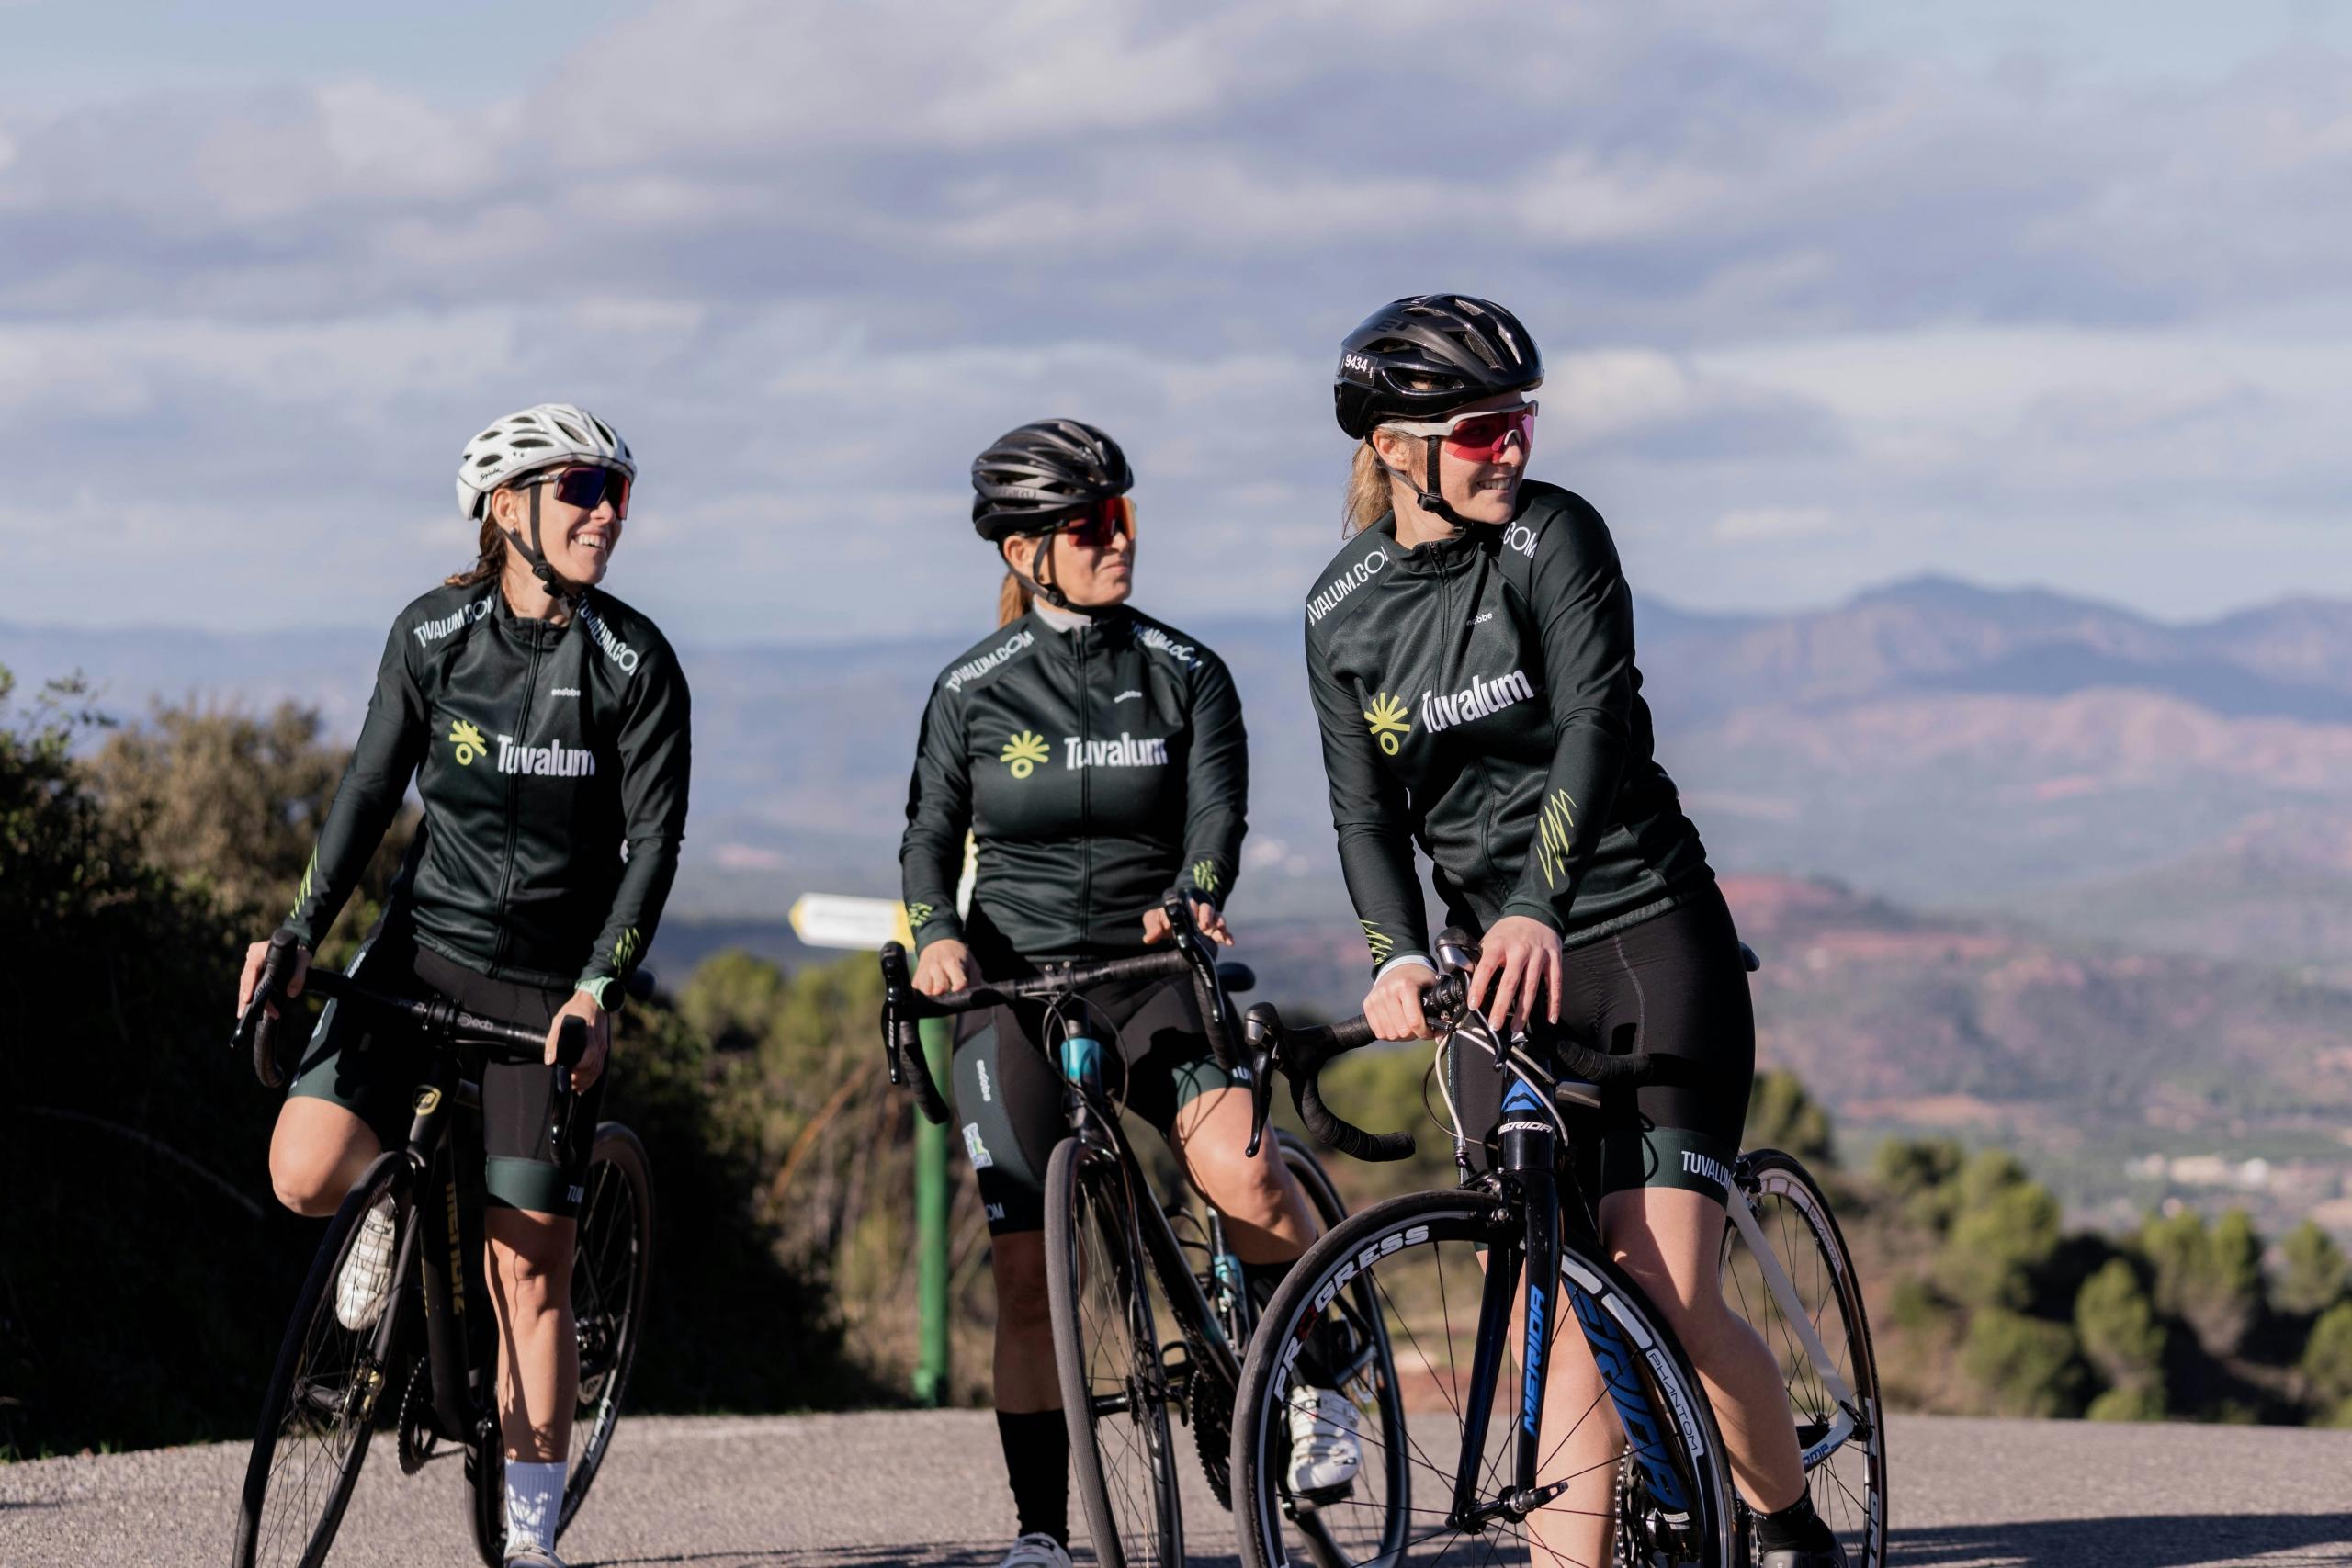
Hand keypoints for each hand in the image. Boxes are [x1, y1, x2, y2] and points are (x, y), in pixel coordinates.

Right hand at [237, 937, 310, 1017]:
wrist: (296, 947)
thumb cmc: (299, 952)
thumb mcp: (303, 960)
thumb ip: (299, 975)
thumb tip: (292, 993)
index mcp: (260, 950)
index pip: (252, 970)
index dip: (249, 985)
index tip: (247, 999)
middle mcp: (252, 956)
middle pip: (247, 980)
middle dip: (246, 998)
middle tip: (244, 1014)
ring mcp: (250, 963)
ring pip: (246, 984)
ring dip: (246, 1000)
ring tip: (245, 1015)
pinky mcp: (252, 970)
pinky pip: (249, 984)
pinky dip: (251, 995)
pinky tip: (250, 1008)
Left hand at [551, 988, 612, 1091]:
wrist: (594, 1001)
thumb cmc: (575, 1010)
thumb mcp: (559, 1021)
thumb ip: (553, 1041)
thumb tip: (550, 1061)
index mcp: (588, 1038)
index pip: (587, 1059)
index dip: (578, 1070)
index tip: (568, 1075)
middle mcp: (598, 1044)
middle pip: (593, 1069)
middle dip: (581, 1080)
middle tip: (570, 1085)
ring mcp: (603, 1046)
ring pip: (598, 1070)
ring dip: (587, 1081)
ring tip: (576, 1088)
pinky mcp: (603, 1048)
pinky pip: (600, 1066)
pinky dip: (593, 1077)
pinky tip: (585, 1083)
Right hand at [913, 939, 972, 996]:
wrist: (939, 942)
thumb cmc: (958, 957)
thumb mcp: (971, 964)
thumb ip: (975, 980)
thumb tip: (971, 996)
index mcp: (954, 963)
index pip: (957, 978)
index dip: (958, 985)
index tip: (956, 990)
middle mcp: (938, 966)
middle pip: (939, 985)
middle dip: (942, 991)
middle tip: (945, 991)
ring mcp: (925, 970)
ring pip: (925, 988)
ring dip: (930, 993)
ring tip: (936, 993)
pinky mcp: (917, 974)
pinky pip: (916, 987)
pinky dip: (922, 991)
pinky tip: (929, 989)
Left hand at [1142, 896, 1235, 948]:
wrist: (1172, 928)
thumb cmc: (1163, 920)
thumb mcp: (1154, 919)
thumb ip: (1151, 926)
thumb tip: (1149, 938)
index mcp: (1184, 906)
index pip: (1189, 904)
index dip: (1189, 908)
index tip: (1188, 916)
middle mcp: (1198, 912)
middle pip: (1206, 909)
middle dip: (1206, 915)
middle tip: (1203, 925)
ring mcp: (1207, 923)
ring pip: (1217, 918)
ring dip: (1218, 923)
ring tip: (1217, 930)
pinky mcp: (1214, 934)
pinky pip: (1223, 933)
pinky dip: (1227, 936)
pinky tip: (1230, 942)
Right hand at [1364, 961, 1435, 1041]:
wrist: (1398, 965)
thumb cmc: (1418, 978)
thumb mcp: (1433, 988)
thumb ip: (1440, 1012)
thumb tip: (1440, 1039)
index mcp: (1405, 986)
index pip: (1414, 1021)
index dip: (1425, 1032)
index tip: (1430, 1032)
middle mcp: (1387, 992)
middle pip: (1402, 1031)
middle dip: (1414, 1034)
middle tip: (1418, 1026)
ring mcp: (1375, 999)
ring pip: (1390, 1034)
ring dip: (1401, 1035)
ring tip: (1407, 1025)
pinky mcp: (1368, 1004)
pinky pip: (1379, 1032)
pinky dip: (1389, 1033)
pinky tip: (1396, 1025)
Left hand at [1467, 915, 1562, 1035]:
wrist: (1536, 911)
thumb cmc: (1509, 931)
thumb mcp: (1490, 938)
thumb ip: (1482, 957)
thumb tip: (1468, 979)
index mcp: (1499, 945)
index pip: (1486, 968)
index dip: (1479, 987)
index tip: (1473, 1005)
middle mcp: (1519, 950)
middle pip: (1510, 982)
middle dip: (1502, 1006)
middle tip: (1495, 1025)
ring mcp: (1539, 955)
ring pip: (1531, 987)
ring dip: (1524, 1010)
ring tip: (1515, 1028)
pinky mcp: (1554, 959)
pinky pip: (1554, 984)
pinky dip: (1553, 1003)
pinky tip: (1550, 1018)